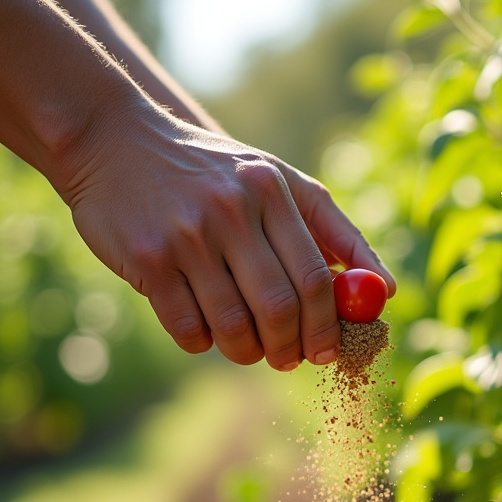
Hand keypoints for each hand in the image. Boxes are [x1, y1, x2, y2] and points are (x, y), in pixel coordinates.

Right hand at [60, 100, 394, 369]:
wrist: (117, 142)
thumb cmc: (213, 174)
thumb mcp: (276, 182)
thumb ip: (332, 232)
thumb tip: (384, 291)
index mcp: (273, 189)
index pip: (316, 278)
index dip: (327, 327)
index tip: (328, 352)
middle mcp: (232, 209)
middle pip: (280, 308)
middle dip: (289, 348)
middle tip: (288, 359)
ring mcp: (187, 235)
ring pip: (233, 326)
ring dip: (245, 352)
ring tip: (247, 348)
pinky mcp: (147, 259)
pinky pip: (188, 328)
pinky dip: (202, 343)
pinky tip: (203, 329)